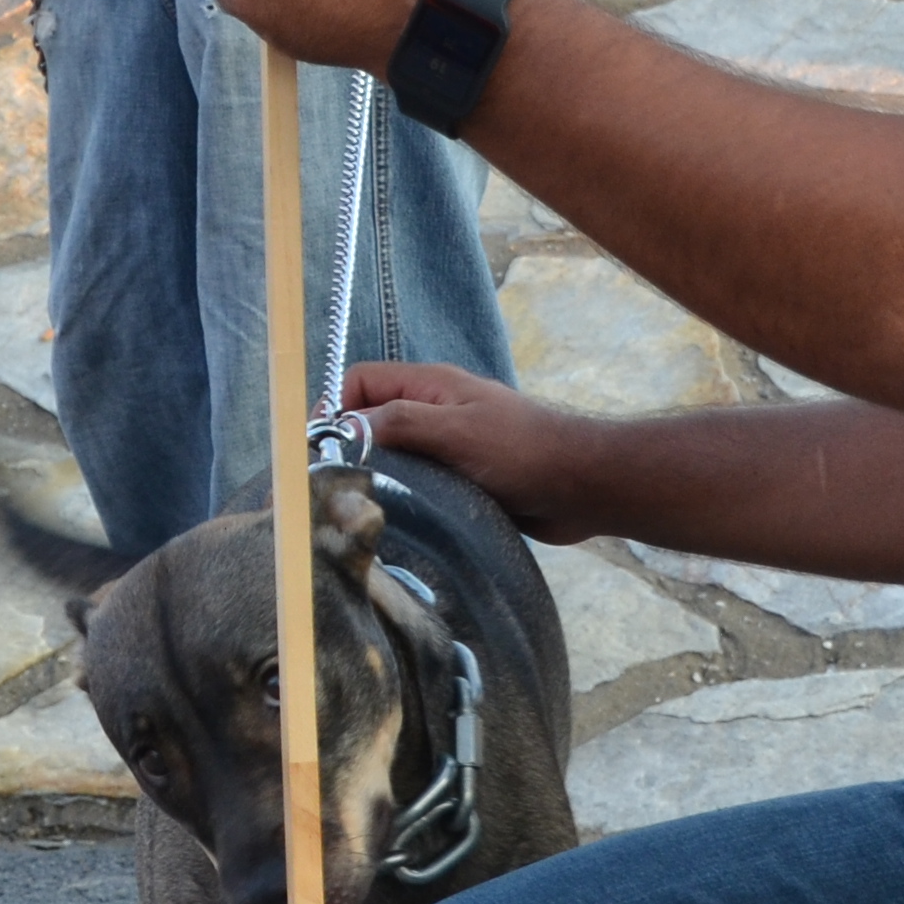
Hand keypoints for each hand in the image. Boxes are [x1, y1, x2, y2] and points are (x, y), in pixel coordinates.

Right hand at [340, 361, 595, 533]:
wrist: (584, 486)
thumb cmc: (523, 451)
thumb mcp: (456, 431)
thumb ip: (400, 423)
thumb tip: (344, 428)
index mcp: (430, 386)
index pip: (362, 382)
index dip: (335, 407)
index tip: (319, 449)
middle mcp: (434, 412)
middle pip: (373, 420)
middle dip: (350, 447)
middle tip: (333, 486)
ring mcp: (448, 446)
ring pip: (394, 456)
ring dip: (378, 477)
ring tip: (361, 508)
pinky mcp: (461, 481)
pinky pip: (418, 484)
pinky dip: (404, 498)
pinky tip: (396, 522)